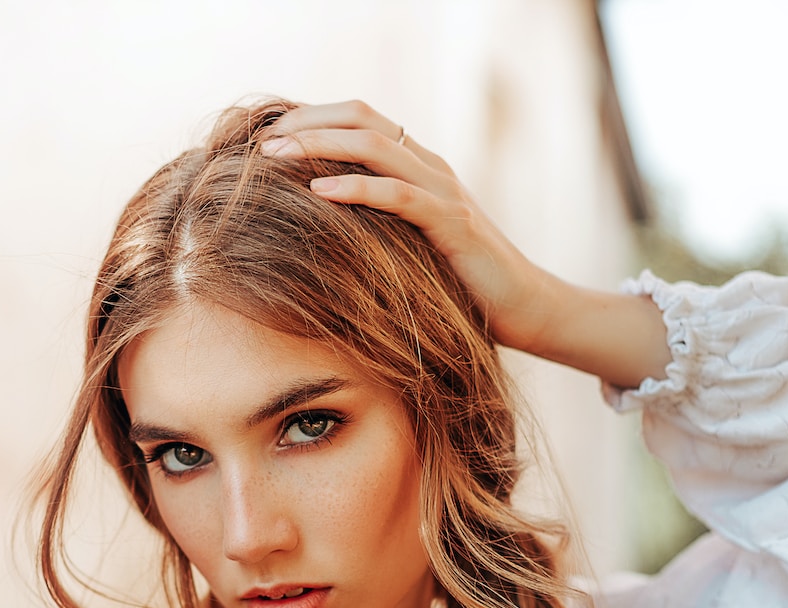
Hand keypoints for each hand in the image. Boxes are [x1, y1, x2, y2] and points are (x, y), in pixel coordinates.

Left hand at [264, 101, 669, 388]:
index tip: (266, 137)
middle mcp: (431, 167)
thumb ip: (374, 226)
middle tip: (262, 142)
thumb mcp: (408, 246)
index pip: (359, 119)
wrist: (525, 309)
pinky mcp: (453, 223)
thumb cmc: (461, 285)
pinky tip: (320, 190)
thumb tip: (315, 227)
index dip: (311, 118)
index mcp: (418, 166)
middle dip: (306, 122)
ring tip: (276, 156)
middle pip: (362, 118)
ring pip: (377, 145)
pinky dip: (357, 187)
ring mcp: (444, 191)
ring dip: (320, 144)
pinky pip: (400, 196)